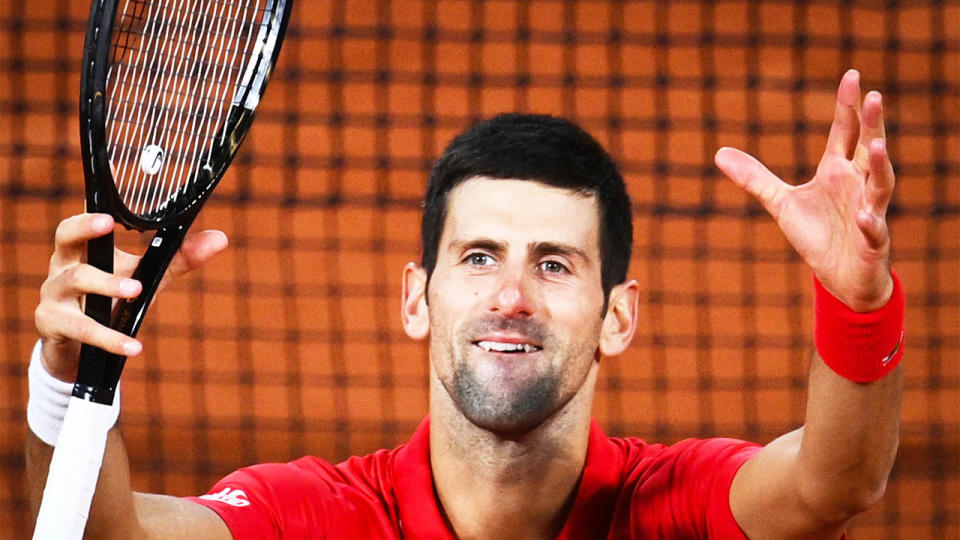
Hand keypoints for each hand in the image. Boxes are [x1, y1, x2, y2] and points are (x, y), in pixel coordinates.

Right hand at [34, 213, 227, 380]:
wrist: (80, 352)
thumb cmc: (112, 302)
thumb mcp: (146, 278)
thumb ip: (180, 258)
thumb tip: (221, 238)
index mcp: (84, 249)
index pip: (86, 218)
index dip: (93, 205)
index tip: (110, 189)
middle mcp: (63, 265)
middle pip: (65, 237)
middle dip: (85, 227)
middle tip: (108, 222)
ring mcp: (54, 295)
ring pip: (76, 281)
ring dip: (107, 283)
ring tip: (137, 289)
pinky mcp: (53, 325)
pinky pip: (82, 329)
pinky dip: (110, 338)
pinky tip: (134, 347)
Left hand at [714, 69, 894, 311]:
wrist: (839, 277)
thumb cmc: (818, 234)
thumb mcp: (780, 203)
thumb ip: (754, 178)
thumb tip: (719, 153)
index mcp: (837, 171)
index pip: (844, 132)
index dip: (847, 106)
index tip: (851, 76)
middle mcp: (858, 184)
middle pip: (869, 148)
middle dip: (872, 123)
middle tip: (873, 95)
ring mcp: (869, 211)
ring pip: (881, 183)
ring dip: (882, 164)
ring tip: (879, 144)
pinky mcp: (872, 240)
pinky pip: (874, 228)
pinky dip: (871, 221)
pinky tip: (866, 215)